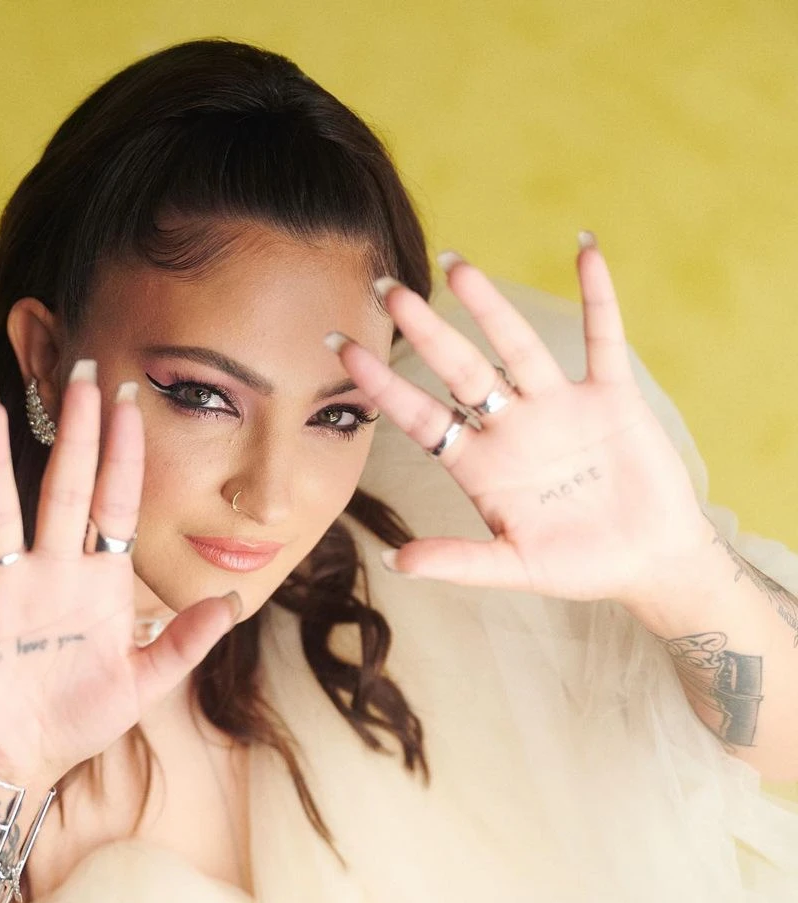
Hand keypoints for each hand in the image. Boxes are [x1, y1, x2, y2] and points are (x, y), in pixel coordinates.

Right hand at [0, 368, 240, 790]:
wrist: (31, 757)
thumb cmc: (87, 713)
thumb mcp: (146, 683)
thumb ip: (185, 644)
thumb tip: (232, 601)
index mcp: (100, 580)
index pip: (115, 504)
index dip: (124, 455)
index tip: (132, 400)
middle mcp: (53, 570)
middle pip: (63, 489)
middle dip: (73, 434)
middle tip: (79, 370)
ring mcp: (5, 588)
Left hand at [329, 238, 716, 604]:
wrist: (649, 561)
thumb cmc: (578, 567)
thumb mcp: (514, 567)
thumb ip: (457, 561)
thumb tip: (396, 562)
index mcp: (480, 465)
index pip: (421, 416)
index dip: (383, 384)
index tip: (342, 351)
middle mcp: (512, 427)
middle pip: (461, 369)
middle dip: (425, 331)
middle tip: (387, 289)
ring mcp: (560, 407)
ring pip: (518, 346)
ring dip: (490, 307)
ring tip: (457, 265)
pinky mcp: (611, 397)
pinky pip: (603, 337)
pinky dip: (597, 295)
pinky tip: (584, 248)